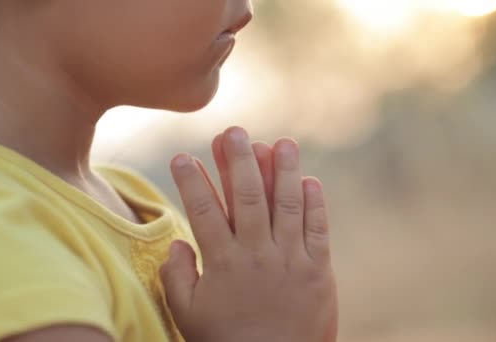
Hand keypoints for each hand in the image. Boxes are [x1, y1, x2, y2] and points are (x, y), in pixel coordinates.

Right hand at [162, 126, 337, 341]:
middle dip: (239, 160)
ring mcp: (291, 260)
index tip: (180, 156)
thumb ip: (177, 277)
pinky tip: (310, 181)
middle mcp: (257, 254)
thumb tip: (177, 243)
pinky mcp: (318, 271)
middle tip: (234, 131)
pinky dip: (316, 204)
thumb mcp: (188, 314)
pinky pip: (318, 231)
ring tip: (281, 142)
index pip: (203, 211)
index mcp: (223, 263)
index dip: (191, 181)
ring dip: (284, 170)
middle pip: (249, 196)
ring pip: (288, 205)